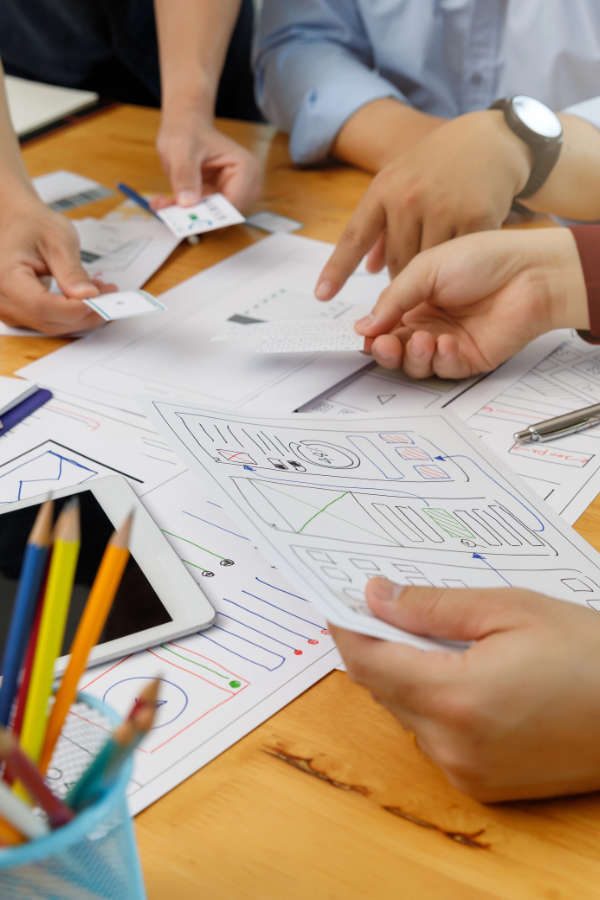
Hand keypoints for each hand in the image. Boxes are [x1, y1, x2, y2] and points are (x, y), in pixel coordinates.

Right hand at [0, 197, 113, 335]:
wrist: (16, 223)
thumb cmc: (32, 225)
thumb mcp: (58, 240)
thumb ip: (72, 271)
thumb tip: (88, 296)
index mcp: (5, 277)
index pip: (43, 306)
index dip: (76, 308)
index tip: (102, 299)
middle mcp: (2, 299)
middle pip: (49, 321)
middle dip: (85, 313)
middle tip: (110, 296)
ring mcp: (9, 310)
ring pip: (52, 326)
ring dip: (82, 315)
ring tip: (101, 293)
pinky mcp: (20, 313)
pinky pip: (50, 322)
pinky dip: (72, 314)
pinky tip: (86, 300)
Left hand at [155, 110, 261, 210]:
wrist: (184, 129)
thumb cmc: (188, 133)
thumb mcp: (182, 150)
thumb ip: (185, 175)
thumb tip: (187, 203)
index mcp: (246, 169)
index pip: (235, 203)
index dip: (213, 215)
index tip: (187, 217)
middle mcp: (244, 185)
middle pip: (225, 215)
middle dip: (197, 217)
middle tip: (171, 213)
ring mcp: (230, 194)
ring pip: (211, 219)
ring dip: (186, 216)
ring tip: (163, 204)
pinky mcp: (216, 202)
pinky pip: (201, 216)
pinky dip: (182, 212)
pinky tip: (164, 202)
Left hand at [315, 110, 532, 299]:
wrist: (490, 140)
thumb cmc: (437, 165)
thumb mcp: (400, 182)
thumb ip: (383, 226)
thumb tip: (370, 269)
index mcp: (384, 189)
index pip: (354, 238)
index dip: (336, 270)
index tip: (321, 295)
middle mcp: (408, 198)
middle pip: (396, 262)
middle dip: (402, 274)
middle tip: (415, 270)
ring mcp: (443, 207)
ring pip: (426, 265)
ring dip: (430, 271)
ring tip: (440, 256)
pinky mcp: (475, 217)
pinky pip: (458, 258)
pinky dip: (459, 260)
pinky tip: (463, 249)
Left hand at [330, 578, 599, 801]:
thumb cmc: (587, 653)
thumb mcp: (509, 609)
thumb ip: (433, 606)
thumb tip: (377, 596)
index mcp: (455, 698)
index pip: (368, 662)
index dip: (348, 627)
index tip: (341, 599)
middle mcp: (451, 745)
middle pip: (382, 687)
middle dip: (380, 645)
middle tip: (390, 603)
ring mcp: (466, 771)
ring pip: (406, 712)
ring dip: (407, 673)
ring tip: (437, 635)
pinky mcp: (482, 784)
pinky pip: (434, 737)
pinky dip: (433, 702)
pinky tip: (462, 673)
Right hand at [353, 228, 587, 378]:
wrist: (529, 272)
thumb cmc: (482, 259)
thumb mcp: (426, 269)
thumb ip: (393, 299)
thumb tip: (362, 327)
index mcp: (415, 300)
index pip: (383, 325)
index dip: (373, 334)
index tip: (367, 336)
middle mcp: (429, 323)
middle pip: (395, 350)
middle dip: (387, 351)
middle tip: (387, 345)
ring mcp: (448, 342)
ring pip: (415, 365)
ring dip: (413, 357)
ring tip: (425, 341)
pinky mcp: (469, 359)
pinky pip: (444, 370)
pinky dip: (440, 360)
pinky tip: (446, 343)